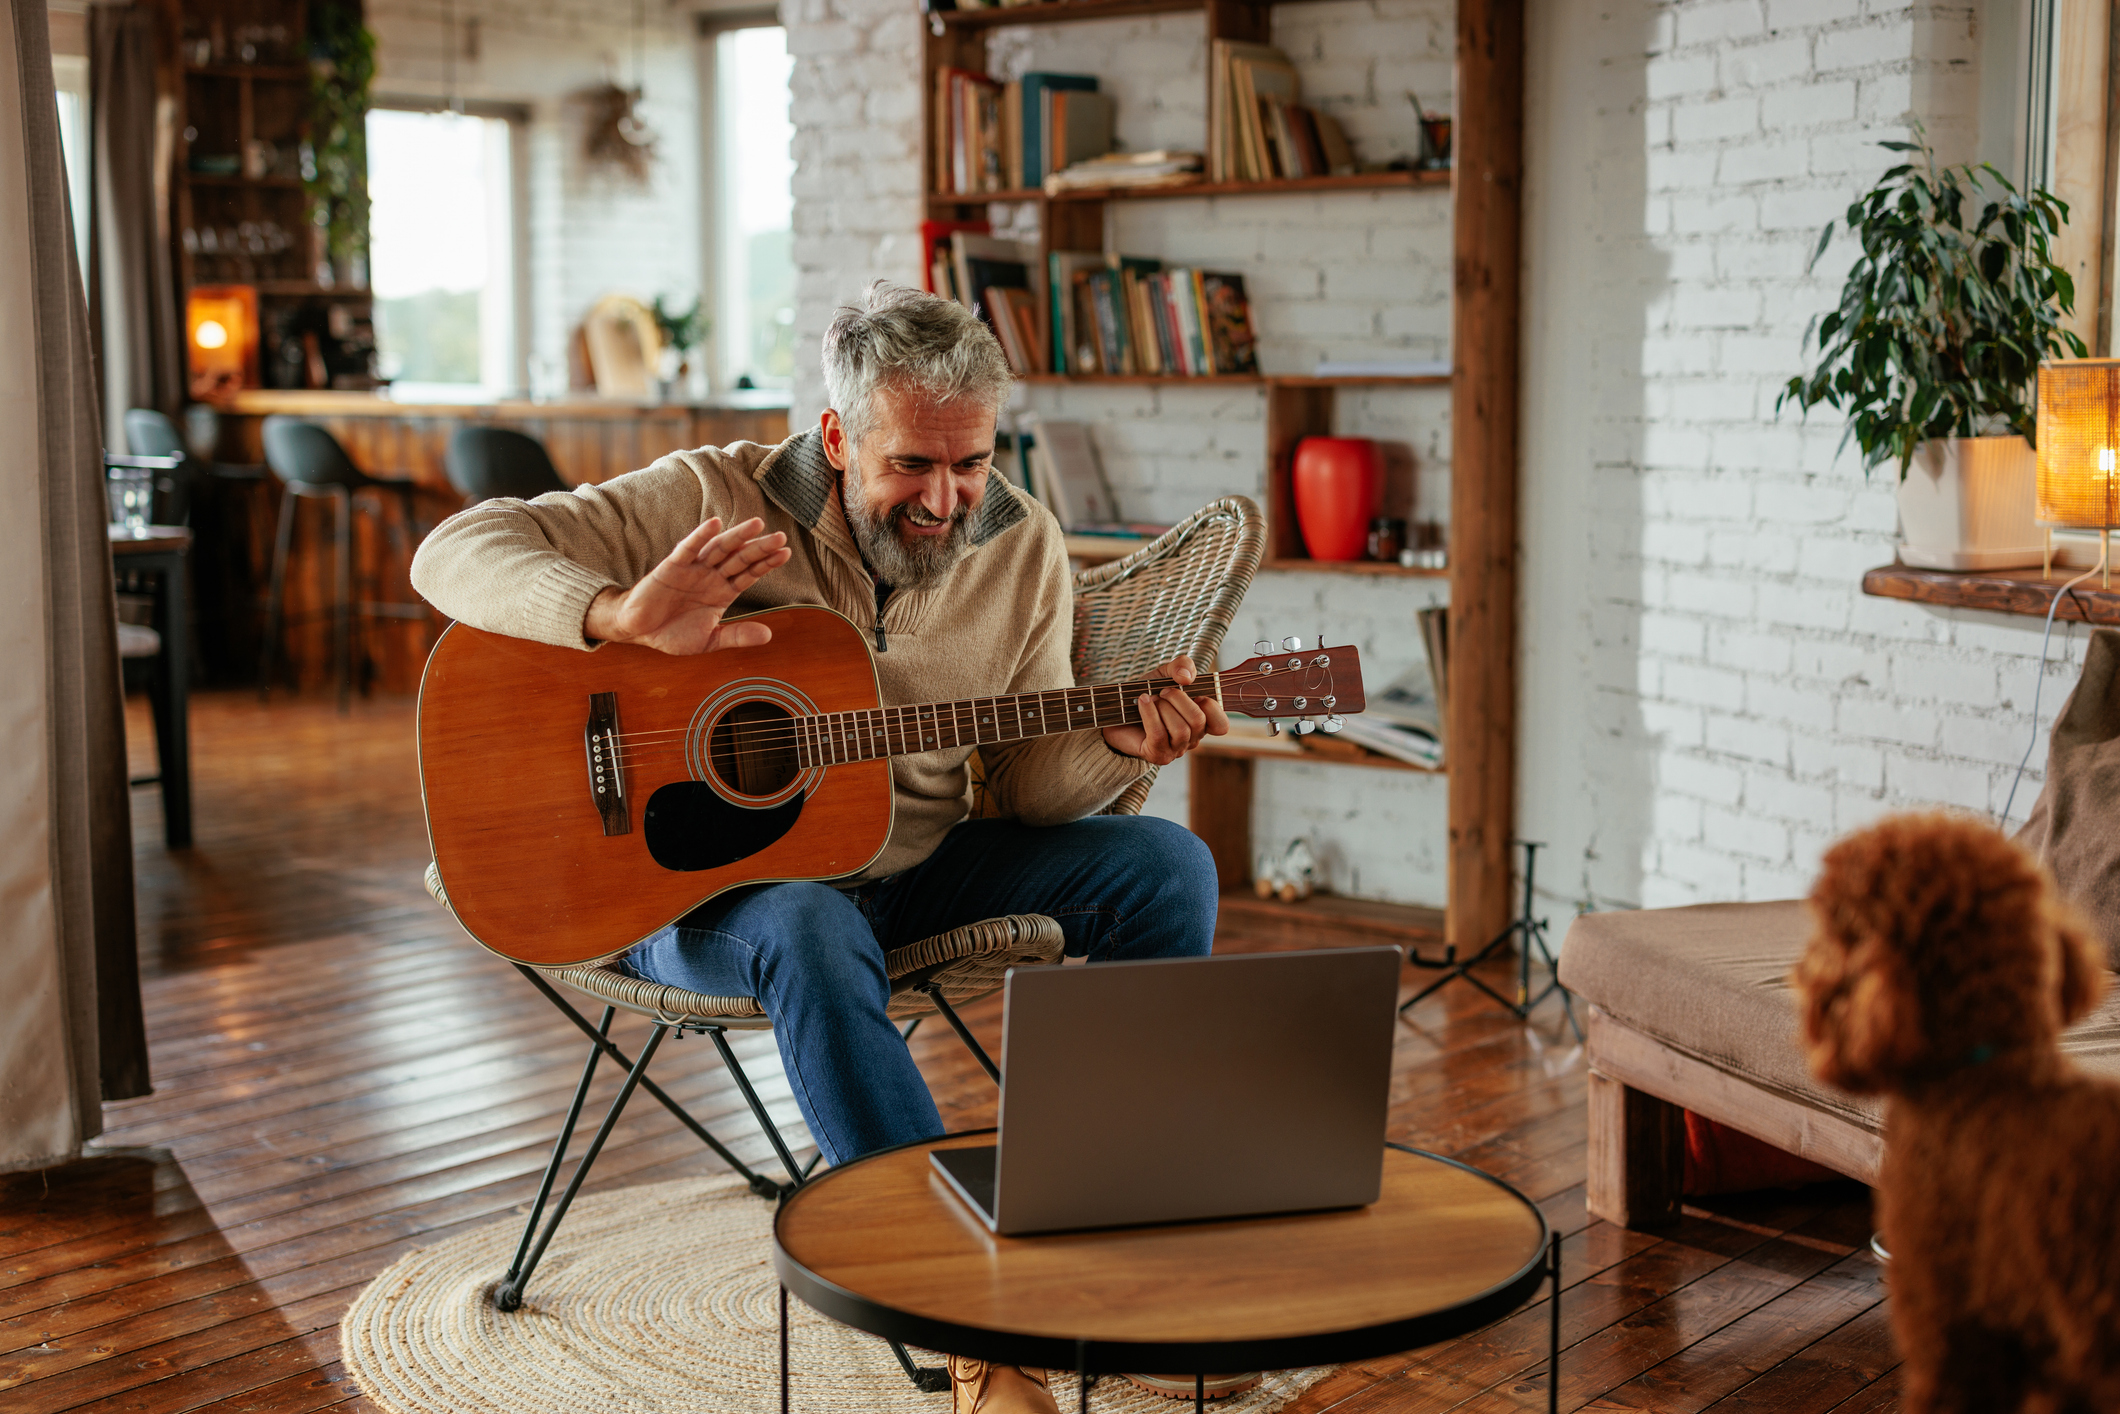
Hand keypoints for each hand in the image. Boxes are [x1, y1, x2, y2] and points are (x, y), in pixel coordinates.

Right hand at [582, 516, 791, 654]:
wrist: (638, 631)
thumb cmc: (672, 633)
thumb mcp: (709, 640)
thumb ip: (737, 636)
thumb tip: (768, 635)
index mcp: (722, 592)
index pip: (749, 573)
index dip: (767, 563)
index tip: (786, 552)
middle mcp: (711, 576)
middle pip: (739, 558)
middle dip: (760, 547)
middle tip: (780, 536)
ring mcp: (693, 569)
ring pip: (719, 549)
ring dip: (737, 536)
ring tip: (757, 524)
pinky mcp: (672, 567)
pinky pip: (688, 549)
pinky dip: (700, 536)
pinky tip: (714, 524)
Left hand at [1101, 654, 1228, 764]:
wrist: (1117, 709)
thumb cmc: (1147, 692)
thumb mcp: (1166, 672)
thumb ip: (1183, 665)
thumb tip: (1187, 677)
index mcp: (1200, 721)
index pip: (1221, 725)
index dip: (1212, 706)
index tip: (1195, 692)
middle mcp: (1191, 739)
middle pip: (1198, 722)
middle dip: (1179, 699)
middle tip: (1163, 691)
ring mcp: (1175, 749)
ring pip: (1181, 731)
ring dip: (1163, 708)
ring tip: (1150, 699)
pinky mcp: (1157, 754)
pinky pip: (1159, 734)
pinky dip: (1150, 714)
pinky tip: (1142, 702)